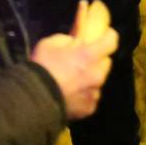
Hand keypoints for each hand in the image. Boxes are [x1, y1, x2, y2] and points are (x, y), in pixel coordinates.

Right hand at [31, 0, 118, 119]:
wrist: (33, 99)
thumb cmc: (42, 67)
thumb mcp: (50, 43)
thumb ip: (68, 40)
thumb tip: (75, 40)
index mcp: (90, 56)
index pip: (112, 40)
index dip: (108, 36)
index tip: (102, 35)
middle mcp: (97, 74)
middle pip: (106, 62)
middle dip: (97, 59)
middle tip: (82, 60)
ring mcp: (94, 93)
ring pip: (98, 81)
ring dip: (90, 78)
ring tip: (74, 81)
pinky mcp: (89, 108)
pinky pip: (91, 97)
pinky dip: (84, 94)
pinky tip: (71, 94)